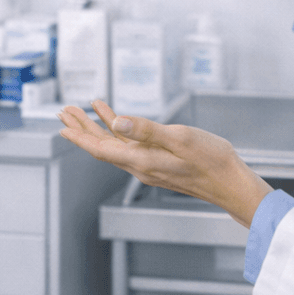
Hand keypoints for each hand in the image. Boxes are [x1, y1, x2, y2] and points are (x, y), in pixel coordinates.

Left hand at [58, 101, 272, 225]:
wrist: (232, 184)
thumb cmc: (212, 161)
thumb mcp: (181, 138)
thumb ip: (147, 130)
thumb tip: (116, 122)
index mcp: (143, 161)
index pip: (101, 148)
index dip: (80, 135)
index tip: (61, 125)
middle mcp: (141, 166)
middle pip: (102, 146)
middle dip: (81, 128)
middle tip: (63, 112)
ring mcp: (149, 165)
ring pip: (113, 145)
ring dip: (96, 127)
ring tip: (80, 111)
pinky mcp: (158, 163)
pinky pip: (130, 145)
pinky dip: (118, 129)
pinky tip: (115, 117)